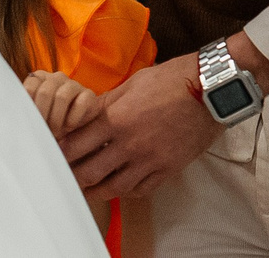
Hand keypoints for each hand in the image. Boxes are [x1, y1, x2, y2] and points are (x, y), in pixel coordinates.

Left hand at [24, 70, 101, 138]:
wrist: (72, 132)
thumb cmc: (47, 123)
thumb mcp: (33, 117)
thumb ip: (24, 112)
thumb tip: (12, 121)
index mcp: (39, 79)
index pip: (29, 87)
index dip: (29, 107)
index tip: (30, 122)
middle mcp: (56, 78)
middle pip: (45, 92)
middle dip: (43, 116)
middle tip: (44, 131)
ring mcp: (74, 84)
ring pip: (61, 97)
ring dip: (57, 119)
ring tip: (56, 132)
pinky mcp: (89, 94)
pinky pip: (81, 103)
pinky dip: (73, 118)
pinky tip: (70, 126)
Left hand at [60, 54, 217, 202]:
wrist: (212, 88)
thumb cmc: (173, 78)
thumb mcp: (134, 82)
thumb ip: (108, 102)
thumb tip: (87, 112)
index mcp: (117, 118)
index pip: (77, 144)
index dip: (62, 150)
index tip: (56, 153)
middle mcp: (129, 143)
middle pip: (89, 172)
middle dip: (74, 175)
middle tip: (67, 175)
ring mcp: (149, 159)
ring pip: (114, 188)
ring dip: (96, 191)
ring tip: (88, 190)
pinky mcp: (168, 168)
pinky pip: (142, 189)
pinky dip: (129, 191)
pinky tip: (124, 186)